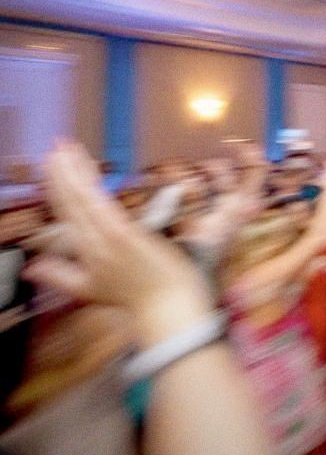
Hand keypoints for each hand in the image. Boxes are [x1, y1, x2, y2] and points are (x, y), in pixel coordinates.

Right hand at [26, 142, 212, 347]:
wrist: (165, 306)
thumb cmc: (134, 296)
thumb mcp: (89, 289)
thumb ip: (59, 275)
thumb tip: (31, 266)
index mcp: (83, 252)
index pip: (66, 213)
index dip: (56, 188)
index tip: (50, 165)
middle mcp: (90, 243)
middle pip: (70, 203)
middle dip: (60, 174)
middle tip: (53, 148)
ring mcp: (107, 237)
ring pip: (82, 199)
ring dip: (72, 172)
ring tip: (63, 149)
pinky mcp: (124, 233)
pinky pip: (101, 205)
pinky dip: (89, 185)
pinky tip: (83, 169)